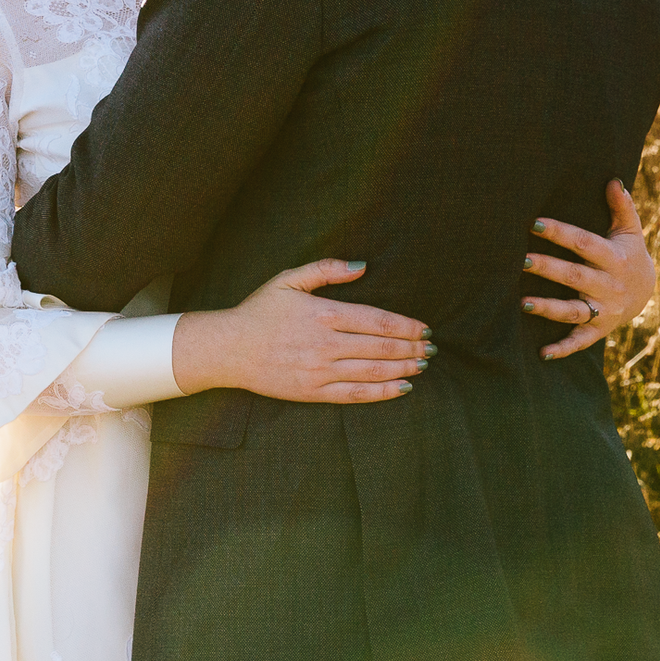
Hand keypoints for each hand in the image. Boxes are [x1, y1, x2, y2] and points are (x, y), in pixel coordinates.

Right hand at [172, 259, 431, 403]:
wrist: (227, 349)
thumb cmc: (258, 311)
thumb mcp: (288, 280)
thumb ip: (326, 270)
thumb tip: (362, 266)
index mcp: (324, 314)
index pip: (378, 320)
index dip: (407, 326)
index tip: (425, 329)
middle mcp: (327, 344)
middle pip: (382, 347)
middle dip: (412, 348)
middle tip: (432, 348)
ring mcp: (321, 371)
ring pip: (374, 371)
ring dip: (404, 368)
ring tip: (423, 365)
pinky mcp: (314, 392)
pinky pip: (356, 394)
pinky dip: (383, 392)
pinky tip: (402, 387)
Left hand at [524, 180, 654, 359]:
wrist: (649, 292)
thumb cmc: (629, 254)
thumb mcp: (630, 232)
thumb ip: (622, 208)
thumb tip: (613, 180)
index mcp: (615, 258)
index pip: (584, 243)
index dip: (560, 233)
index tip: (534, 223)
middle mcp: (609, 286)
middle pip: (575, 276)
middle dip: (548, 268)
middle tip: (520, 260)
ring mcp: (604, 310)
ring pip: (574, 310)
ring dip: (549, 309)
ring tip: (523, 303)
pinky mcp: (599, 330)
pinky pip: (580, 342)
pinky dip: (563, 349)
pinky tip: (542, 353)